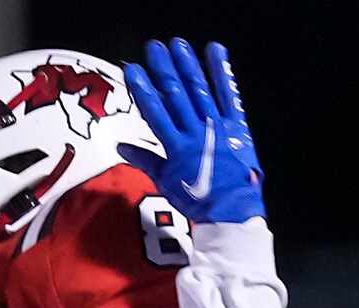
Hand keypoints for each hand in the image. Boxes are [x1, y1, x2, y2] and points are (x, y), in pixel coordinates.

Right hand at [118, 40, 263, 224]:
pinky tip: (214, 51)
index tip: (134, 70)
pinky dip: (222, 72)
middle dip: (164, 70)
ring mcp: (216, 126)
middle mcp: (195, 132)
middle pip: (176, 96)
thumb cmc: (197, 200)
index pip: (156, 113)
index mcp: (176, 147)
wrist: (231, 211)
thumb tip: (122, 146)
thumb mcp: (166, 184)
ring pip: (199, 90)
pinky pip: (229, 94)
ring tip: (178, 45)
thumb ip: (146, 161)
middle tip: (154, 47)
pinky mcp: (236, 125)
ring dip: (188, 66)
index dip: (144, 90)